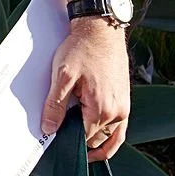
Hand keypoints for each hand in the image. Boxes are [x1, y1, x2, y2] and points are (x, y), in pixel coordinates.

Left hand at [40, 19, 130, 161]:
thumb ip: (55, 105)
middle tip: (63, 136)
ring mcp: (124, 108)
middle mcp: (117, 113)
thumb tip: (49, 128)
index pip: (83, 138)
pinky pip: (119, 129)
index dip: (68, 139)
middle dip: (80, 140)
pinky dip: (110, 137)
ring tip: (79, 145)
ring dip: (96, 143)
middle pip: (96, 140)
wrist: (100, 31)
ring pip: (111, 138)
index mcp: (101, 109)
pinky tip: (97, 136)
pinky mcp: (125, 101)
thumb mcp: (62, 76)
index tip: (55, 137)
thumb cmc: (82, 49)